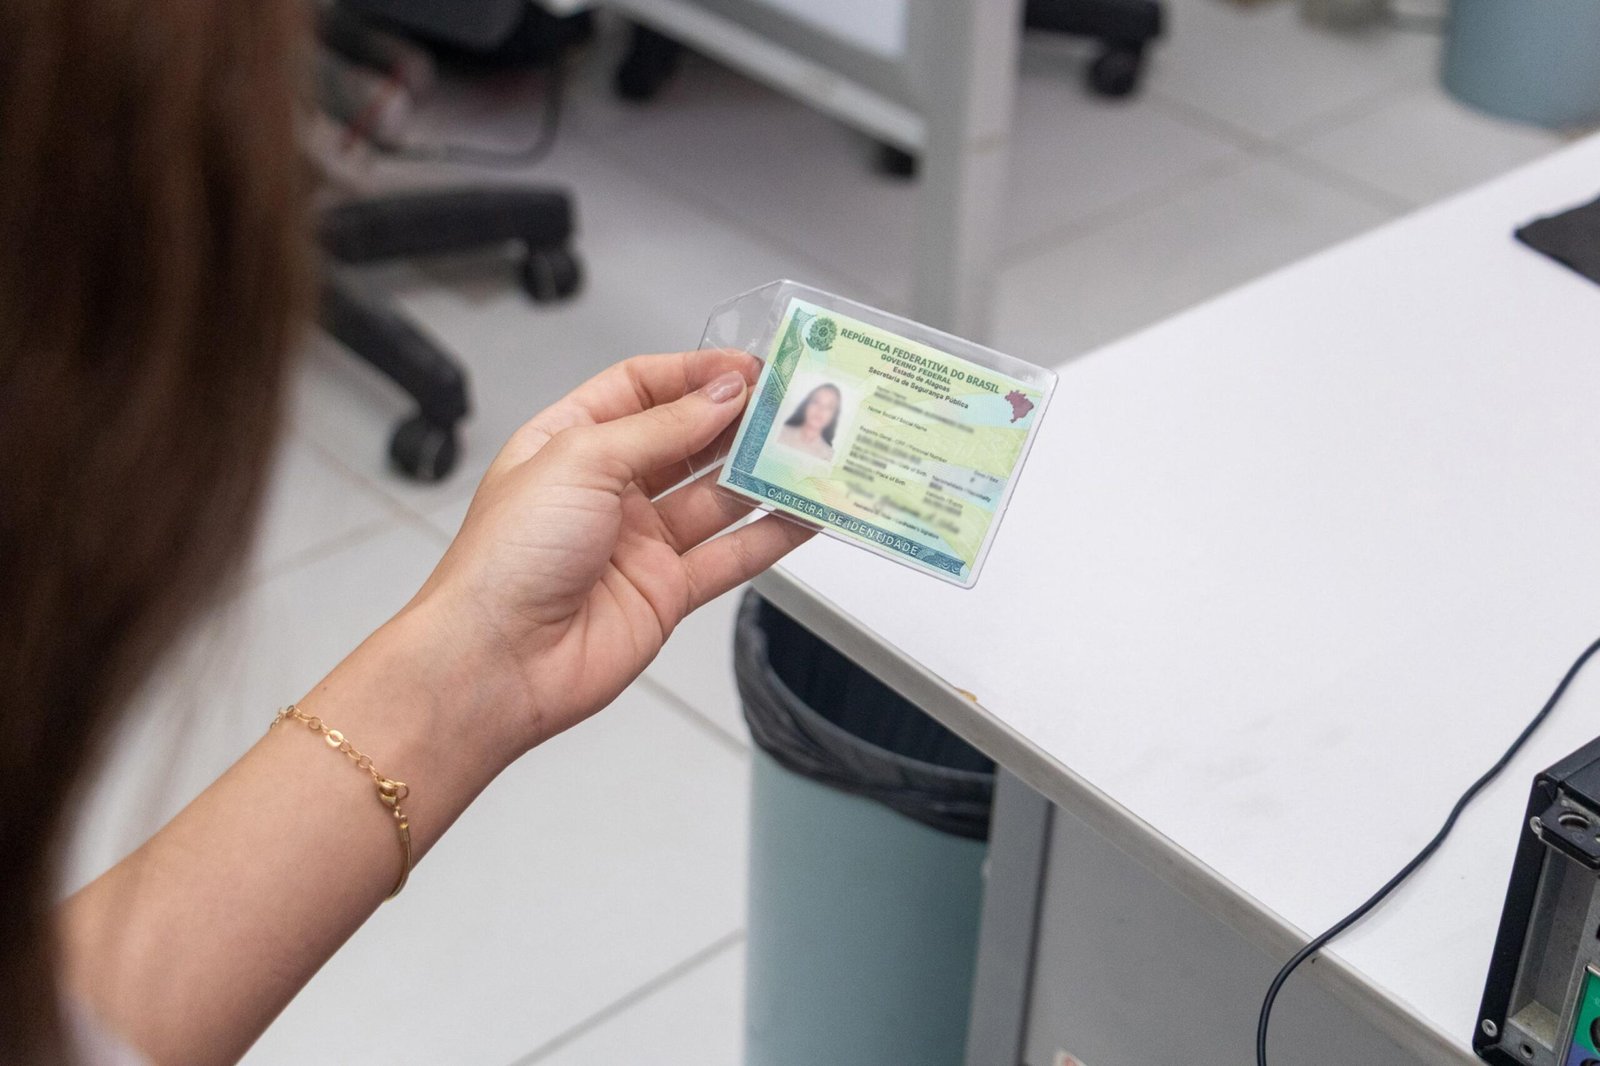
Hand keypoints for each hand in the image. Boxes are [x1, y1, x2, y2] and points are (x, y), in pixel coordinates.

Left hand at [412, 350, 812, 756]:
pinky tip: (804, 514)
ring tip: (808, 452)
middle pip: (688, 439)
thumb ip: (661, 428)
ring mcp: (639, 542)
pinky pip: (730, 555)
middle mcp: (606, 490)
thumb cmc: (504, 559)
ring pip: (717, 497)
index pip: (642, 389)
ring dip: (763, 474)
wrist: (497, 661)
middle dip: (738, 420)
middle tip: (789, 403)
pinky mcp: (666, 592)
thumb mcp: (580, 460)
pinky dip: (771, 535)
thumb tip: (720, 395)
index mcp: (569, 442)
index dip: (695, 374)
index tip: (748, 367)